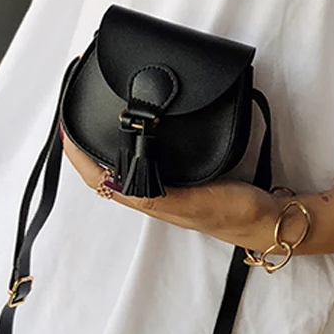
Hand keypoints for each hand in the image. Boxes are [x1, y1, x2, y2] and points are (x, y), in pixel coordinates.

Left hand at [60, 129, 281, 250]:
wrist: (268, 218)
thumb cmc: (233, 213)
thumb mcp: (193, 203)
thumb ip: (157, 194)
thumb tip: (115, 183)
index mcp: (148, 200)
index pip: (99, 178)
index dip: (78, 156)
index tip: (65, 127)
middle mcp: (153, 193)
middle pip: (105, 170)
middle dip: (86, 146)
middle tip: (75, 115)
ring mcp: (168, 186)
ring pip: (125, 165)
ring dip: (107, 144)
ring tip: (97, 117)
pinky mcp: (184, 177)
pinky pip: (149, 160)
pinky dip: (135, 144)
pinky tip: (141, 130)